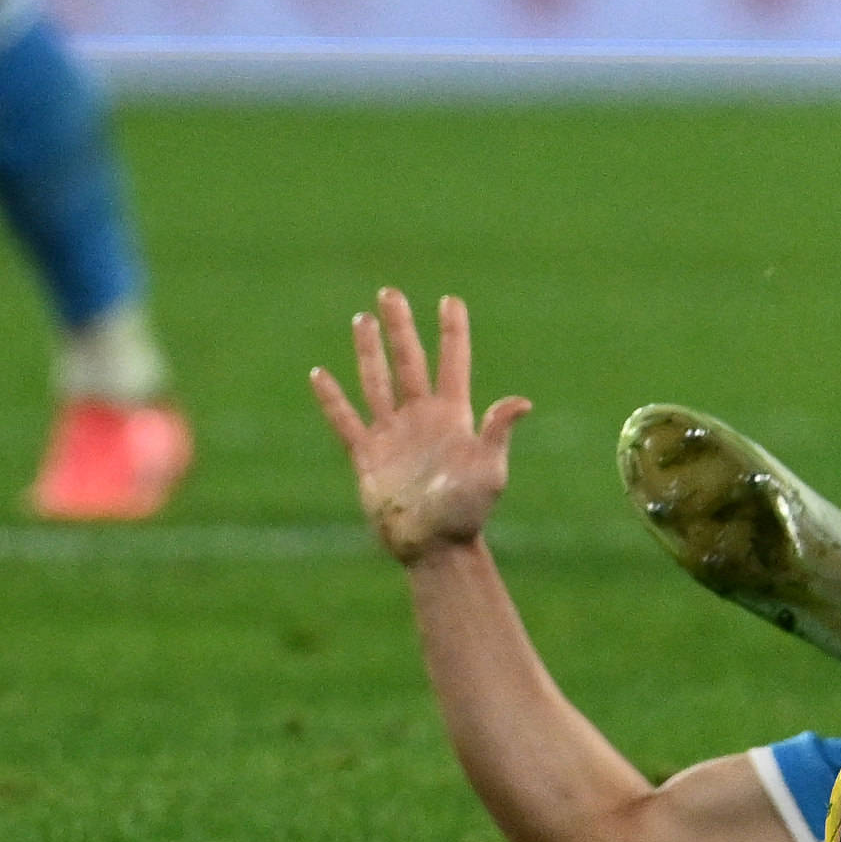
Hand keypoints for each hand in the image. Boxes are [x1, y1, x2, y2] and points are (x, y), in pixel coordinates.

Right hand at [311, 288, 531, 564]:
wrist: (434, 549)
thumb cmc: (468, 513)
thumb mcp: (490, 469)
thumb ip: (497, 432)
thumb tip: (521, 402)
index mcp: (453, 415)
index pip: (453, 361)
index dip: (452, 331)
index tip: (450, 300)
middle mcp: (421, 417)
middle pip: (409, 360)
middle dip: (400, 326)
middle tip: (390, 292)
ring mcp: (392, 434)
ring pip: (377, 381)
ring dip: (369, 351)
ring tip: (361, 319)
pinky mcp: (367, 456)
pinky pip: (346, 419)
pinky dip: (332, 398)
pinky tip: (319, 374)